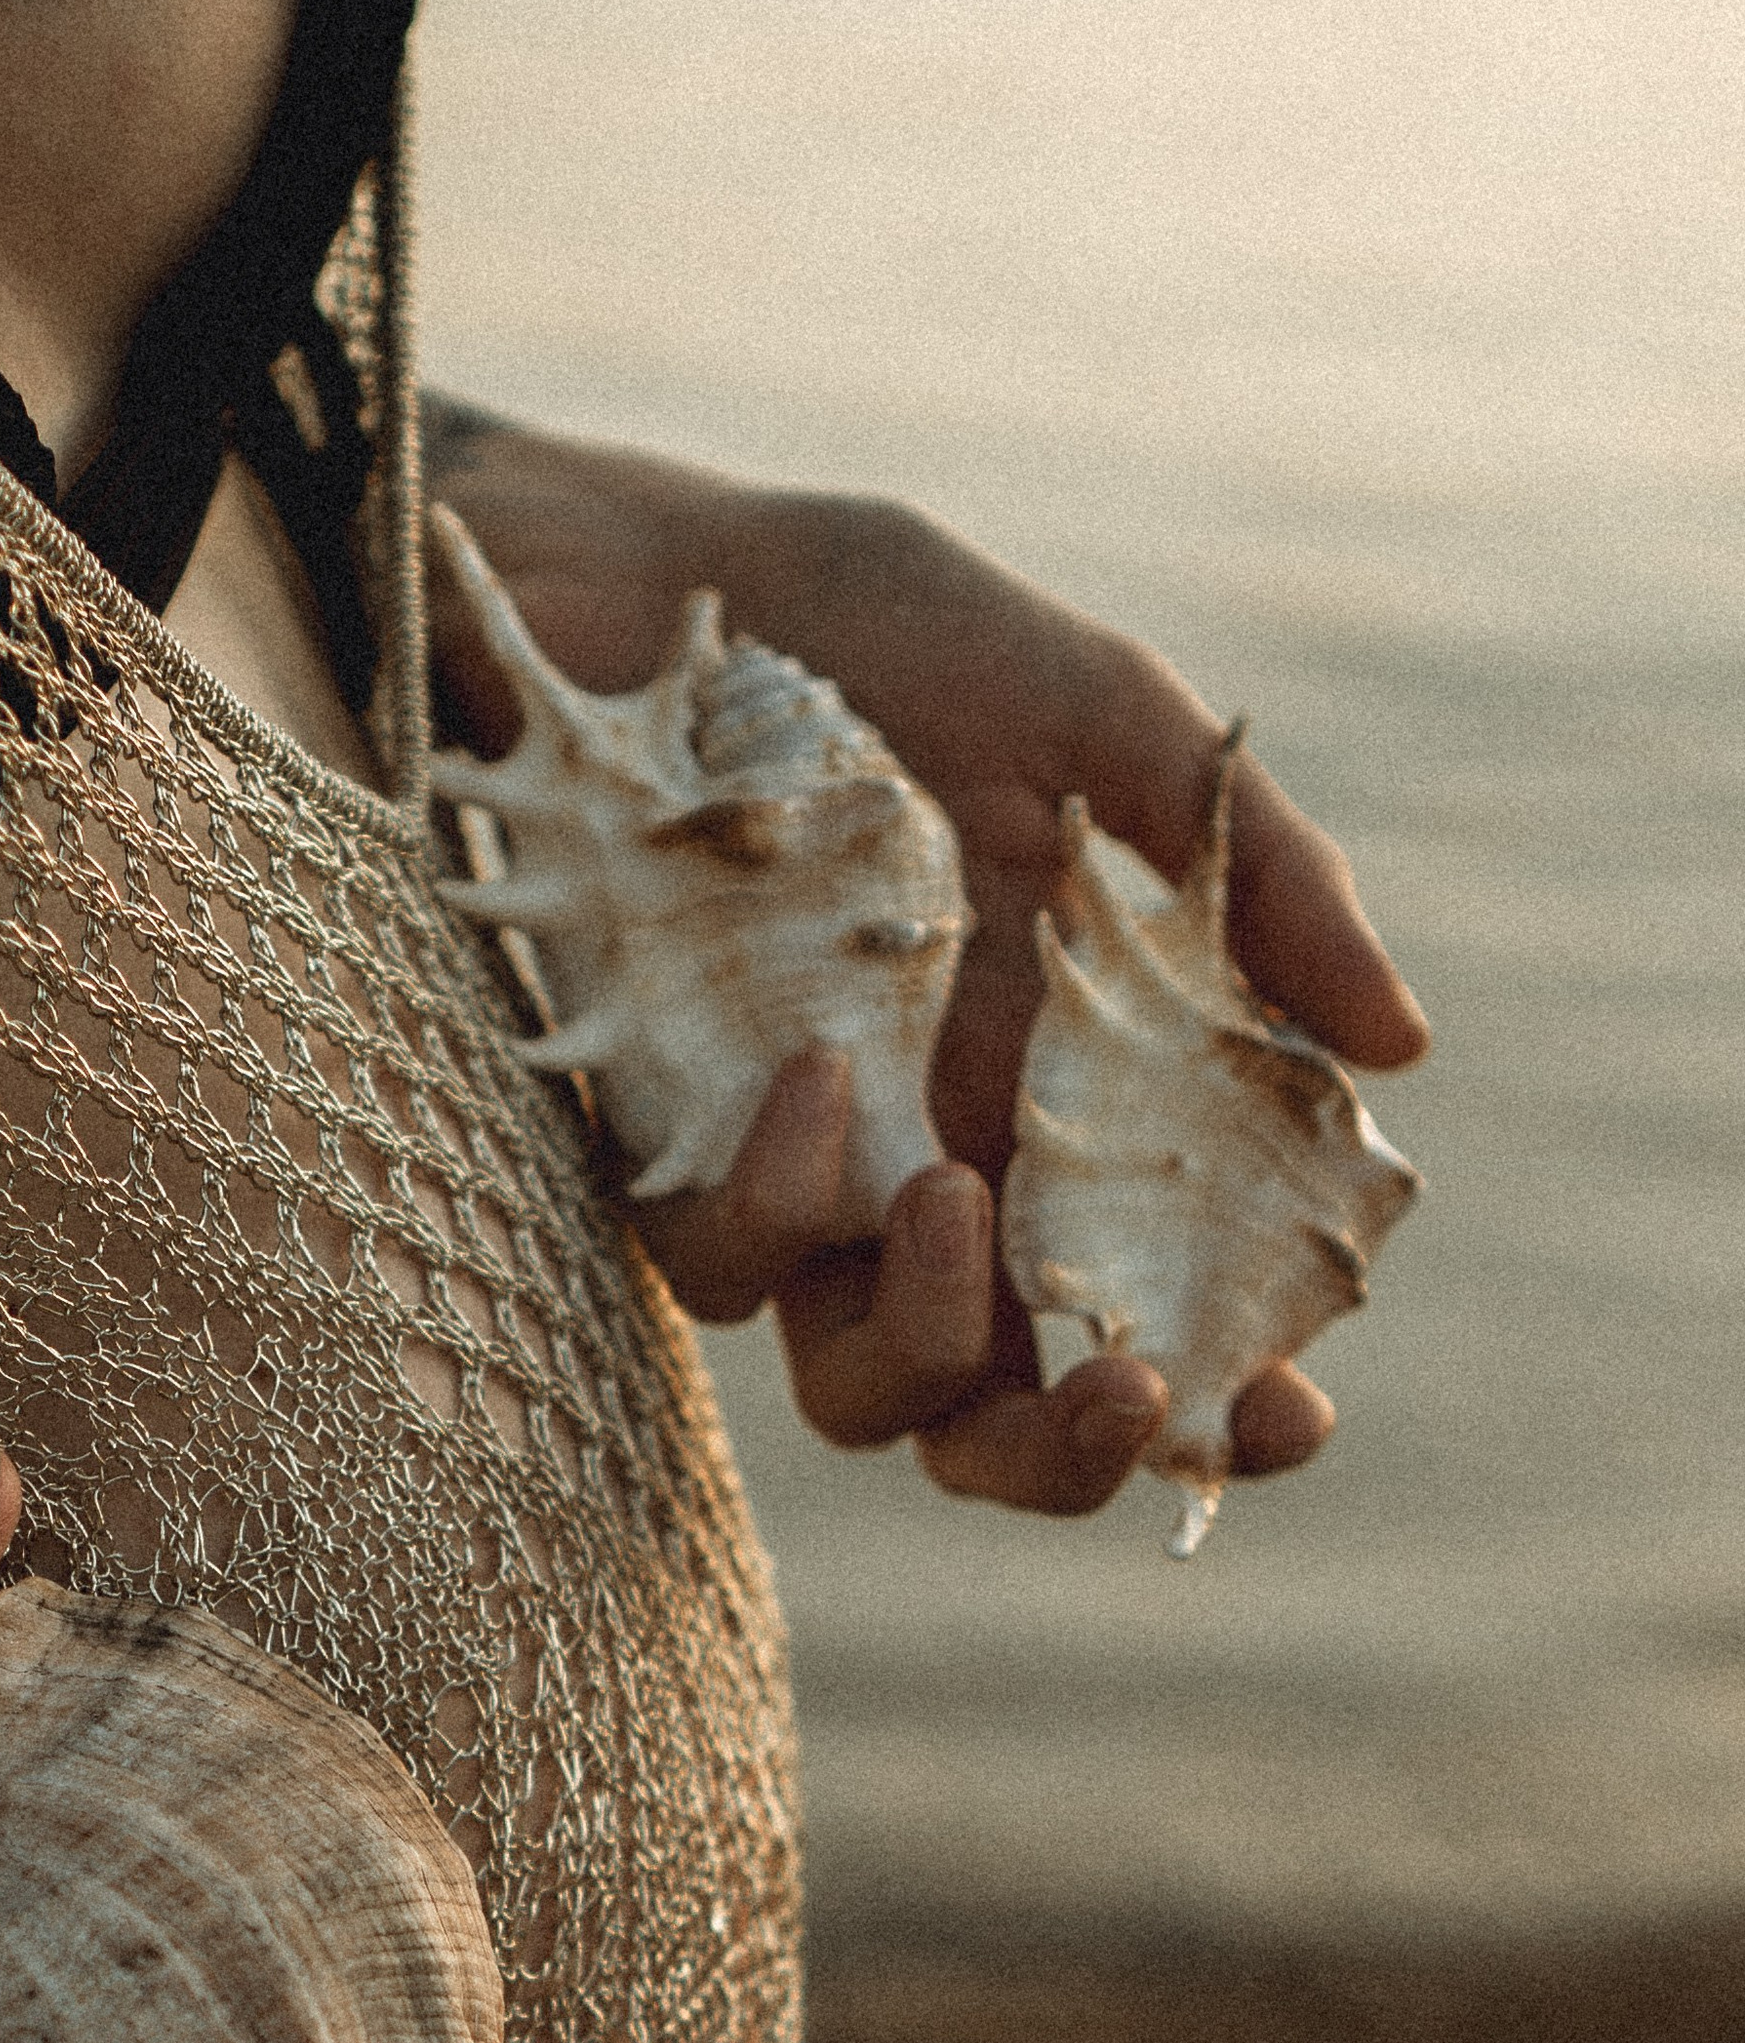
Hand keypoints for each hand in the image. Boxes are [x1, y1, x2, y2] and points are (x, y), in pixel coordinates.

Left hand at [427, 408, 1427, 1514]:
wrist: (643, 583)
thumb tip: (1399, 1046)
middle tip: (1124, 1389)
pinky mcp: (661, 1148)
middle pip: (994, 1424)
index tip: (1289, 1407)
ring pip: (858, 1392)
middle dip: (1067, 1458)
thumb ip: (1258, 882)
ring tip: (958, 1196)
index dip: (1219, 1406)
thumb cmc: (883, 643)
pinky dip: (784, 1199)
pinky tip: (822, 1069)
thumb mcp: (1104, 725)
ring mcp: (794, 1180)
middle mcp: (931, 1179)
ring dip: (933, 1339)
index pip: (1151, 1317)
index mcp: (1063, 1115)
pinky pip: (722, 1264)